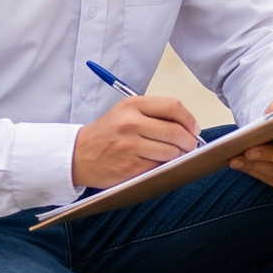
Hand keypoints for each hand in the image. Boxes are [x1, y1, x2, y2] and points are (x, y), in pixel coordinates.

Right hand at [73, 94, 202, 188]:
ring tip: (172, 155)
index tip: (194, 129)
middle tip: (190, 146)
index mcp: (132, 105)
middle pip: (177, 131)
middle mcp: (131, 123)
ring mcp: (130, 146)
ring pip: (172, 152)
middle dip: (190, 141)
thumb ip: (155, 114)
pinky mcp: (130, 166)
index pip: (173, 106)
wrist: (78, 155)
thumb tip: (188, 127)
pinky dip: (163, 167)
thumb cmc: (107, 134)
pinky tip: (156, 164)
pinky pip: (160, 166)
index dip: (189, 119)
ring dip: (178, 156)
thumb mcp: (126, 112)